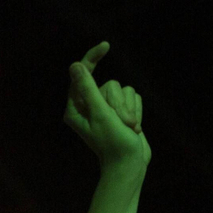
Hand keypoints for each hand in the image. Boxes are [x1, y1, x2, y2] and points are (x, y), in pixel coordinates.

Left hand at [63, 43, 150, 171]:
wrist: (130, 166)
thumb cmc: (113, 145)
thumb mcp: (100, 115)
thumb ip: (88, 89)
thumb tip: (75, 66)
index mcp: (77, 108)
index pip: (83, 74)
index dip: (93, 58)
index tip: (106, 46)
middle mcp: (89, 106)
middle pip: (110, 84)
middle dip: (120, 104)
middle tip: (120, 124)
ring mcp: (106, 109)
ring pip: (124, 90)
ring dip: (130, 109)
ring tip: (128, 128)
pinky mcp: (121, 111)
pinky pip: (133, 96)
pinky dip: (137, 111)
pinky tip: (133, 127)